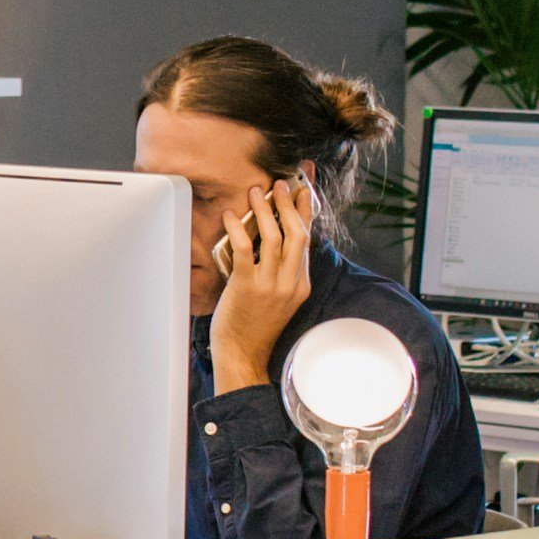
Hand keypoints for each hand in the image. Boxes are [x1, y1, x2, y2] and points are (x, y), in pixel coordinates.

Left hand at [209, 178, 313, 393]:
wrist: (243, 354)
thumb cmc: (256, 324)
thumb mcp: (280, 297)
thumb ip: (283, 270)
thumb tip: (275, 236)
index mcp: (301, 284)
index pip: (308, 239)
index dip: (306, 209)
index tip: (304, 186)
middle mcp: (291, 283)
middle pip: (297, 233)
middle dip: (289, 204)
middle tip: (279, 184)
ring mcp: (270, 285)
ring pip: (274, 237)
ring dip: (265, 210)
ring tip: (256, 192)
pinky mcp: (247, 287)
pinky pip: (245, 250)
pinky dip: (238, 228)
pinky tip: (230, 215)